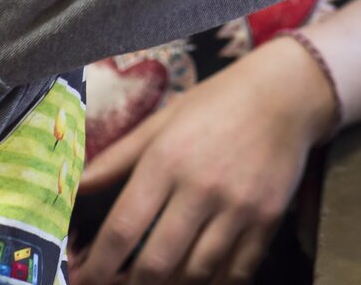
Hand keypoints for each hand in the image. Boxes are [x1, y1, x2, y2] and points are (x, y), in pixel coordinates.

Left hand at [69, 37, 334, 284]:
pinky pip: (236, 272)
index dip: (97, 264)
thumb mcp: (162, 121)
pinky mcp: (268, 220)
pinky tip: (198, 277)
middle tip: (118, 283)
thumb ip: (116, 159)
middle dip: (129, 283)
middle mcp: (202, 188)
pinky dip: (213, 282)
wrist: (286, 94)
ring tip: (157, 278)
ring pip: (195, 273)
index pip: (122, 229)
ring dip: (171, 284)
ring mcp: (238, 208)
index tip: (82, 276)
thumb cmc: (216, 104)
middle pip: (156, 263)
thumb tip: (74, 189)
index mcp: (167, 160)